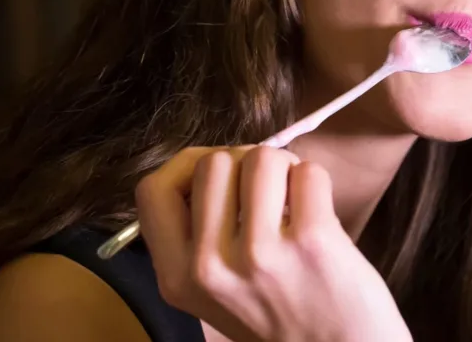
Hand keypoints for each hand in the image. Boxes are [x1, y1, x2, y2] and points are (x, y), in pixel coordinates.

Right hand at [136, 146, 411, 341]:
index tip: (219, 176)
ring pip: (261, 158)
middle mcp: (210, 267)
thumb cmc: (284, 314)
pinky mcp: (311, 241)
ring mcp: (260, 254)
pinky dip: (316, 182)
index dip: (187, 167)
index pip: (153, 190)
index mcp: (178, 278)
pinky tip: (318, 213)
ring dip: (284, 169)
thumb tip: (213, 159)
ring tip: (294, 202)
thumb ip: (202, 233)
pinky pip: (308, 172)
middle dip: (245, 163)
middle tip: (268, 192)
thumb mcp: (217, 290)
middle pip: (213, 162)